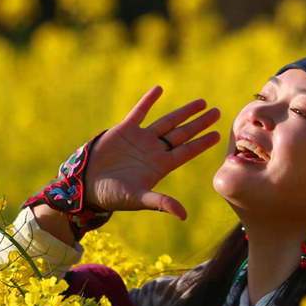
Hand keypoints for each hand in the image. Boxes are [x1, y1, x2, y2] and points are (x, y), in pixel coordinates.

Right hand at [85, 86, 220, 219]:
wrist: (87, 184)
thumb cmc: (113, 196)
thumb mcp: (139, 199)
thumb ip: (161, 203)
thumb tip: (184, 216)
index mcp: (160, 166)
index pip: (186, 152)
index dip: (202, 143)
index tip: (218, 135)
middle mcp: (154, 151)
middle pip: (182, 134)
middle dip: (199, 123)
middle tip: (217, 112)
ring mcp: (141, 139)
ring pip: (167, 122)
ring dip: (183, 112)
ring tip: (201, 102)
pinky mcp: (125, 130)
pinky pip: (140, 112)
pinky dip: (149, 101)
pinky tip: (159, 89)